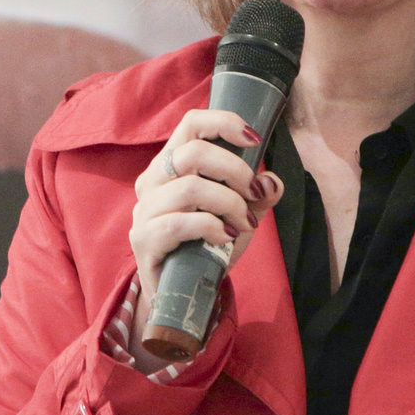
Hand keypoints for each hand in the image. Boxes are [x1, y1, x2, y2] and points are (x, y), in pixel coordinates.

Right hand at [127, 109, 283, 342]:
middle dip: (235, 170)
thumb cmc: (206, 246)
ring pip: (191, 188)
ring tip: (244, 222)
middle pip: (193, 152)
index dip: (224, 123)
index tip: (254, 139)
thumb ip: (256, 196)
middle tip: (254, 192)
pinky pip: (179, 223)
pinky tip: (225, 237)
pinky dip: (211, 227)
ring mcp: (144, 210)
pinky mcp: (143, 239)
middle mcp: (153, 180)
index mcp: (171, 164)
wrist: (181, 292)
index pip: (191, 123)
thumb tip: (272, 182)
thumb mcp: (239, 216)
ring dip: (228, 203)